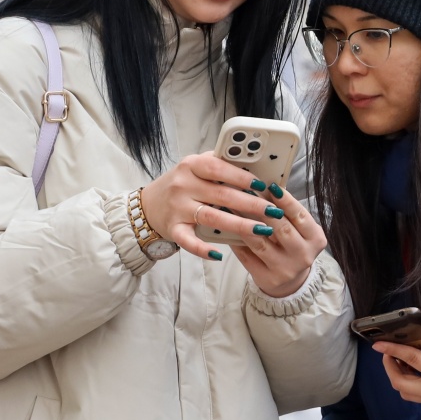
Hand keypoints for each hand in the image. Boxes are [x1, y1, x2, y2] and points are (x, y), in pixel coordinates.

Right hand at [137, 155, 325, 295]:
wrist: (147, 206)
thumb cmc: (181, 185)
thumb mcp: (195, 168)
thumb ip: (219, 165)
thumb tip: (253, 166)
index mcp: (191, 166)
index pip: (218, 168)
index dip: (241, 176)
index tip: (262, 184)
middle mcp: (183, 186)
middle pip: (221, 195)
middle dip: (251, 204)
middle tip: (273, 211)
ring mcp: (177, 208)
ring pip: (211, 218)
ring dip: (239, 225)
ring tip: (262, 229)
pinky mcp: (173, 229)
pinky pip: (189, 241)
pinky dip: (203, 249)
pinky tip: (219, 254)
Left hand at [230, 183, 327, 297]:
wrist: (290, 281)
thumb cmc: (292, 246)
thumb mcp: (299, 230)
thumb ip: (288, 213)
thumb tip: (267, 187)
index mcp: (316, 239)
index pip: (300, 216)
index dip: (286, 200)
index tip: (272, 185)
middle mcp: (303, 256)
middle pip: (281, 229)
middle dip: (263, 209)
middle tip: (246, 192)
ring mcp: (285, 270)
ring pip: (260, 243)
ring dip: (243, 223)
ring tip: (231, 206)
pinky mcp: (267, 279)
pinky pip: (247, 256)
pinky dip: (236, 241)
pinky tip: (226, 228)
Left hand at [373, 307, 420, 408]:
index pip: (412, 360)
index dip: (394, 350)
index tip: (378, 344)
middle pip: (400, 381)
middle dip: (389, 366)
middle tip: (388, 351)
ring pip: (403, 391)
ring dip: (396, 376)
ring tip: (397, 359)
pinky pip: (412, 395)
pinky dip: (405, 382)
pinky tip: (409, 370)